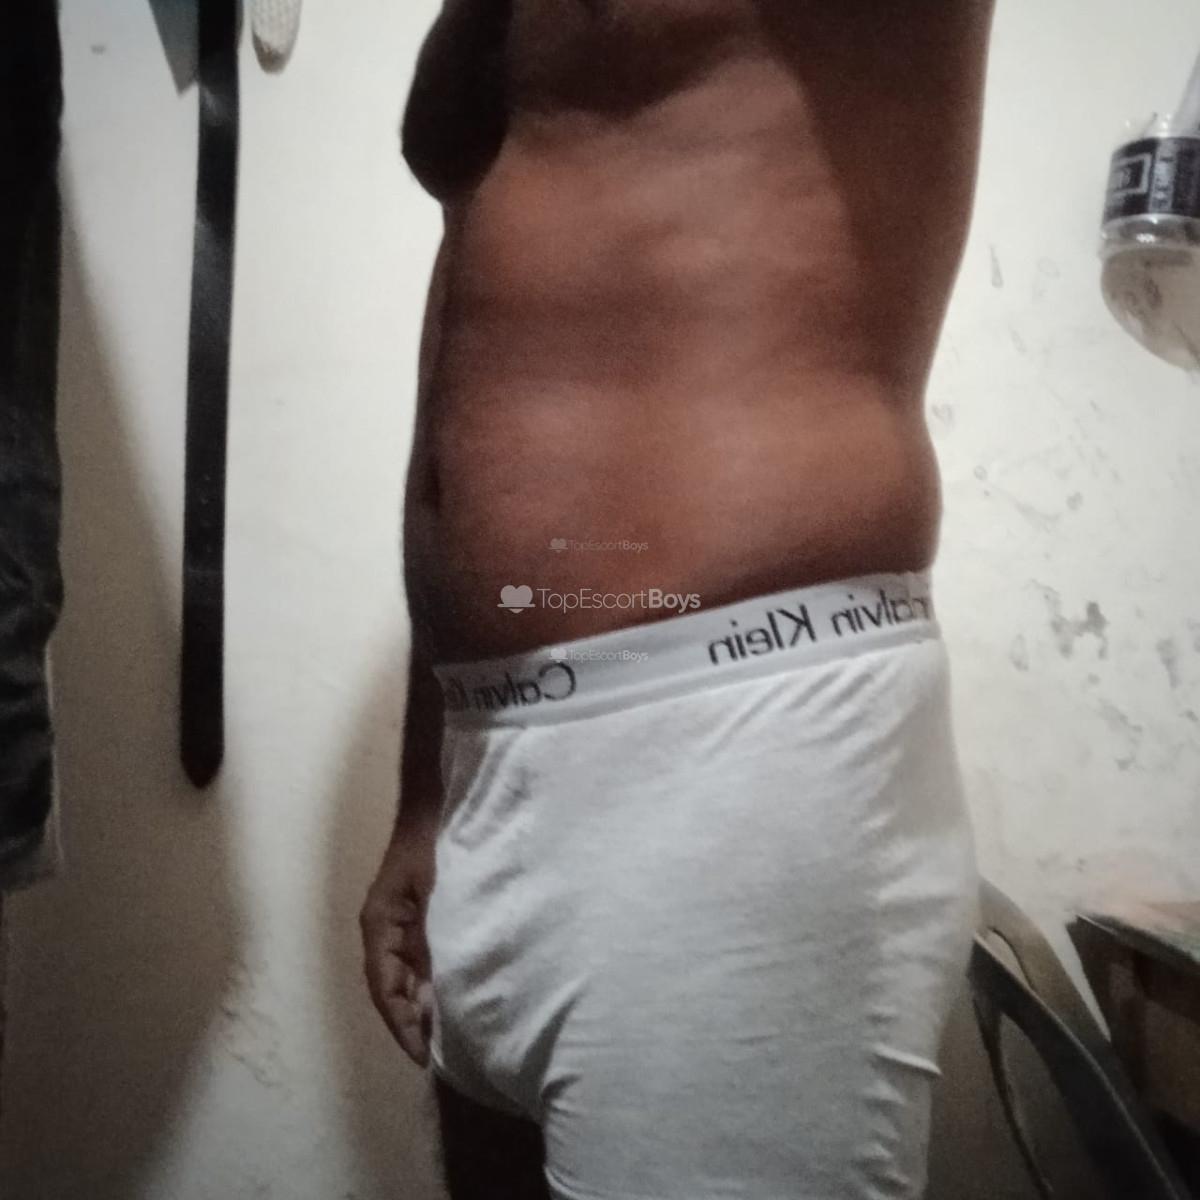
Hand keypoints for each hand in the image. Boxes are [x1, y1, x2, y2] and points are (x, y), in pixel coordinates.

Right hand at [360, 821, 437, 1066]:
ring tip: (448, 1037)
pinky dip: (433, 982)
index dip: (402, 1025)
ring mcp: (399, 924)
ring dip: (423, 1005)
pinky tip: (453, 997)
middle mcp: (383, 931)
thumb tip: (436, 992)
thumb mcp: (436, 891)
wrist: (437, 804)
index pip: (384, 989)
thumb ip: (434, 939)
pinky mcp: (417, 918)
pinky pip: (420, 960)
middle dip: (413, 1022)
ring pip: (406, 977)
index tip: (423, 1056)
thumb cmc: (435, 842)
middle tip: (441, 1056)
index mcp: (378, 926)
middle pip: (393, 989)